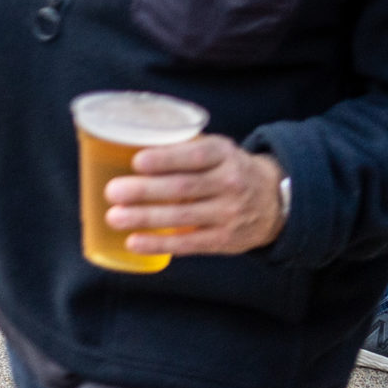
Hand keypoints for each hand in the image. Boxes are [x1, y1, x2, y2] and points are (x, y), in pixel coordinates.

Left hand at [102, 136, 286, 255]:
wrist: (275, 201)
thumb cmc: (229, 168)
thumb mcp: (216, 149)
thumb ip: (183, 147)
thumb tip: (128, 144)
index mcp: (223, 154)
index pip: (195, 155)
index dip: (165, 159)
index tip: (136, 161)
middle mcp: (229, 183)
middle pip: (183, 188)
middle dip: (145, 191)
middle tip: (112, 192)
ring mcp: (229, 214)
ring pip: (182, 217)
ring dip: (145, 218)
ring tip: (114, 217)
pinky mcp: (224, 240)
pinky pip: (189, 244)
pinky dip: (159, 244)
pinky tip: (134, 242)